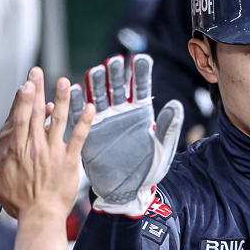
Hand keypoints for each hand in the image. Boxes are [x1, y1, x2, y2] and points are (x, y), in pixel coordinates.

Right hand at [0, 71, 94, 219]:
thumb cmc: (19, 202)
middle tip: (40, 72)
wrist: (40, 216)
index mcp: (18, 150)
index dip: (24, 99)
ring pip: (59, 120)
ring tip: (66, 82)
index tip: (26, 83)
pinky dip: (85, 122)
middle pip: (37, 114)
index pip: (20, 119)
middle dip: (39, 91)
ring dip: (63, 100)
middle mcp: (35, 147)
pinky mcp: (70, 160)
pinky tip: (90, 107)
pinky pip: (79, 137)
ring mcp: (54, 152)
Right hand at [69, 54, 182, 215]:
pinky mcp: (89, 132)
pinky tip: (73, 91)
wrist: (129, 191)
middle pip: (117, 87)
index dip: (141, 73)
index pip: (141, 87)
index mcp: (141, 112)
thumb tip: (176, 105)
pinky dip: (76, 103)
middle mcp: (121, 112)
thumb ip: (168, 127)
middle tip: (114, 61)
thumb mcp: (163, 148)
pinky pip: (80, 116)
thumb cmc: (150, 170)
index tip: (141, 59)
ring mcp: (104, 120)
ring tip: (94, 71)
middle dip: (116, 74)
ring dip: (96, 84)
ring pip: (98, 96)